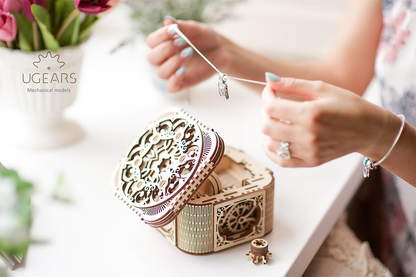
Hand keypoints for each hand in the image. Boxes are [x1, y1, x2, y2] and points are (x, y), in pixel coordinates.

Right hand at [146, 17, 230, 91]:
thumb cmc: (206, 38)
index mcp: (165, 43)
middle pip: (152, 58)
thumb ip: (183, 26)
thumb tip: (168, 20)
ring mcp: (173, 71)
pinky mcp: (183, 82)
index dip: (159, 36)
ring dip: (173, 62)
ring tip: (189, 53)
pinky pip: (171, 87)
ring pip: (161, 73)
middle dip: (166, 49)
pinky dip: (174, 80)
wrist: (221, 50)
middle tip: (183, 42)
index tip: (173, 30)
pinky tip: (183, 71)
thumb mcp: (197, 30)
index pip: (151, 42)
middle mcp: (166, 59)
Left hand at [261, 73, 393, 166]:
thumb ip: (294, 84)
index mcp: (311, 114)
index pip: (272, 107)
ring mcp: (309, 152)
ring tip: (274, 121)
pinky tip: (274, 139)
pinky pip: (281, 160)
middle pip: (267, 127)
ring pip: (270, 144)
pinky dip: (271, 150)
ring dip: (266, 131)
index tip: (270, 90)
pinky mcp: (310, 162)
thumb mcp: (323, 88)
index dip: (266, 96)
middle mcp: (308, 135)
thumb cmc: (349, 106)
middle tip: (272, 105)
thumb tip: (269, 79)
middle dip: (264, 112)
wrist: (370, 130)